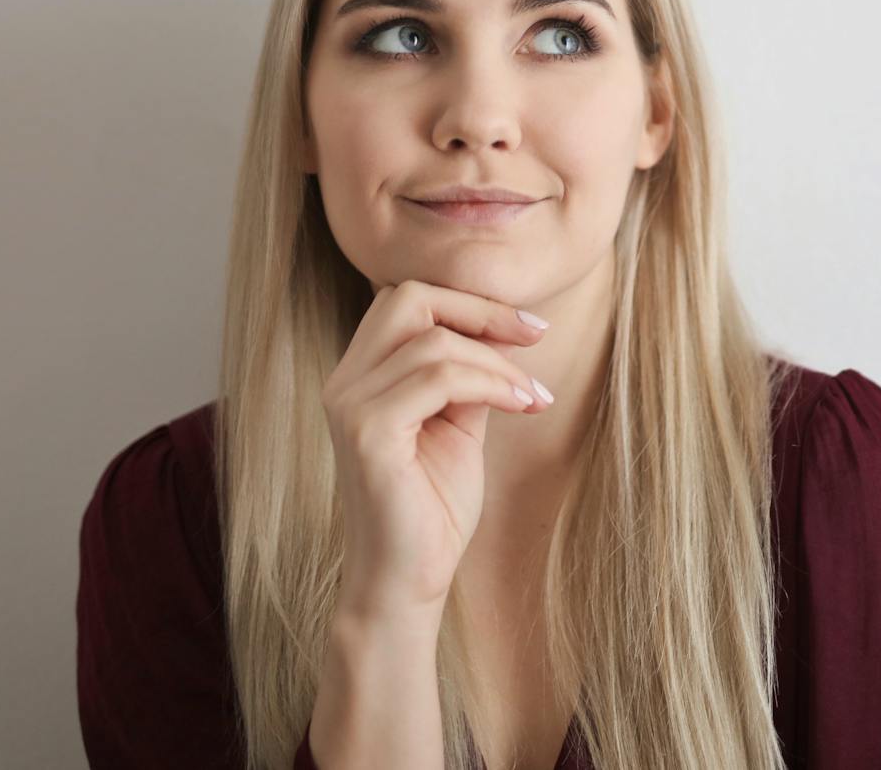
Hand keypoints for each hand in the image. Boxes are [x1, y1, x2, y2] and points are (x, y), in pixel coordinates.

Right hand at [322, 279, 552, 629]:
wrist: (407, 582)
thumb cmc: (433, 508)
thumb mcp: (459, 424)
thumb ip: (470, 375)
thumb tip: (507, 330)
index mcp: (361, 375)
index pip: (408, 300)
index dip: (471, 302)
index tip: (531, 328)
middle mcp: (345, 382)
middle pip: (409, 298)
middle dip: (480, 311)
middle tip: (535, 338)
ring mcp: (350, 406)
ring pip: (434, 342)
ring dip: (499, 363)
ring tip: (533, 396)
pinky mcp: (367, 433)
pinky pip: (437, 379)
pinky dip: (490, 384)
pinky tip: (521, 406)